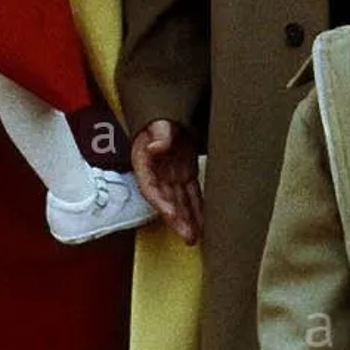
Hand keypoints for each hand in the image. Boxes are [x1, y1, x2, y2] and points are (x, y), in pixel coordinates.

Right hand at [130, 120, 202, 244]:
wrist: (168, 112)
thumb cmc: (159, 117)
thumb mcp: (157, 121)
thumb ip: (159, 133)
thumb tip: (156, 147)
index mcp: (145, 163)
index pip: (150, 188)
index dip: (160, 203)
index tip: (170, 215)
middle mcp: (158, 174)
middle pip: (166, 201)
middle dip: (177, 220)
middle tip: (188, 236)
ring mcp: (172, 176)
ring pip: (180, 202)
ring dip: (187, 220)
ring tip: (196, 237)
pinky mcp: (186, 174)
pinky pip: (191, 195)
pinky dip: (198, 209)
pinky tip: (205, 222)